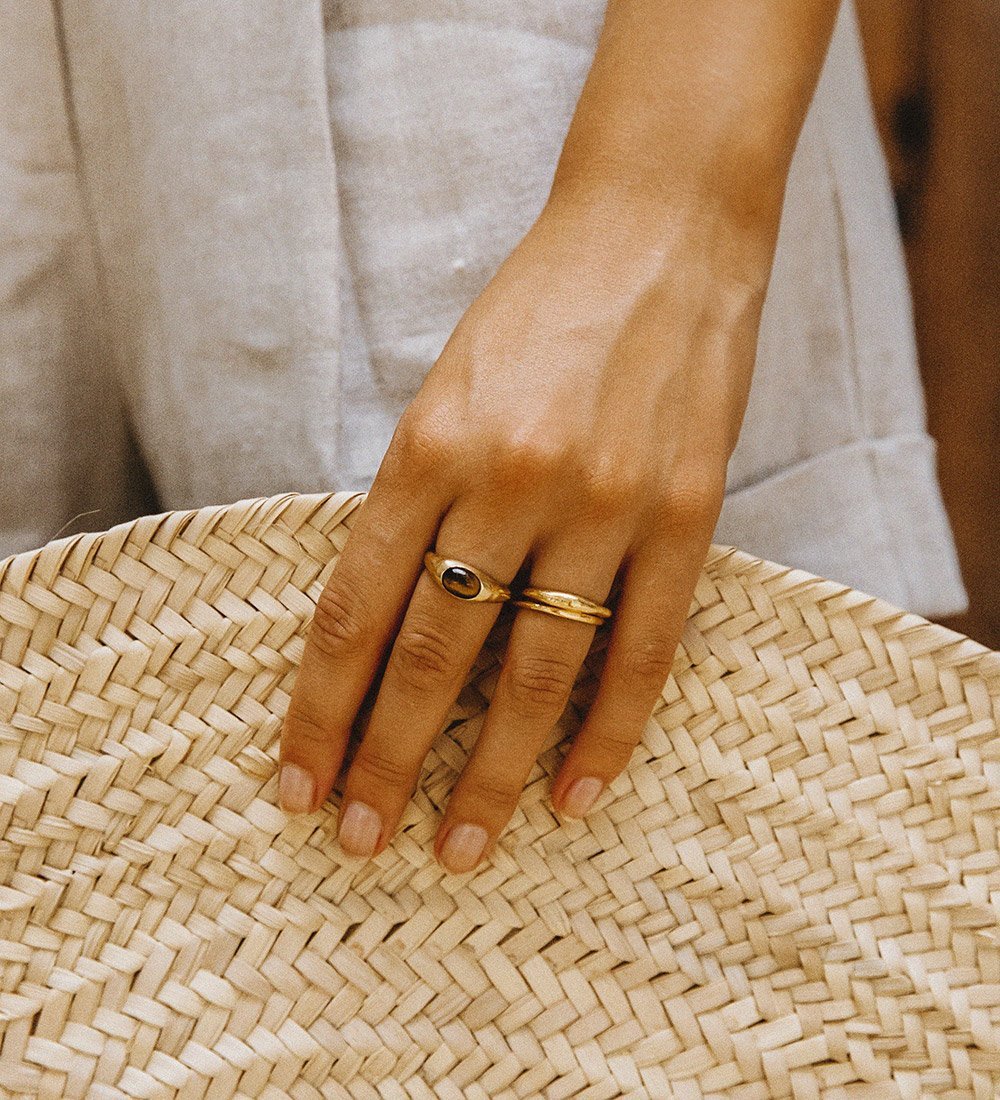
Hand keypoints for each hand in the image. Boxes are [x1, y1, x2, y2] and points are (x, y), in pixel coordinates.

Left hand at [278, 191, 768, 872]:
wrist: (659, 229)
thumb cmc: (537, 310)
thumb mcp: (443, 388)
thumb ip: (416, 500)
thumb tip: (386, 625)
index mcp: (430, 444)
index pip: (355, 609)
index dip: (318, 710)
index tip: (295, 783)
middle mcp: (511, 481)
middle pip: (431, 657)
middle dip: (385, 761)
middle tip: (357, 842)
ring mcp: (606, 503)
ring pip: (535, 671)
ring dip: (490, 773)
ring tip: (458, 847)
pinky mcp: (688, 515)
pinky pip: (644, 650)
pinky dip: (609, 734)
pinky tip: (576, 797)